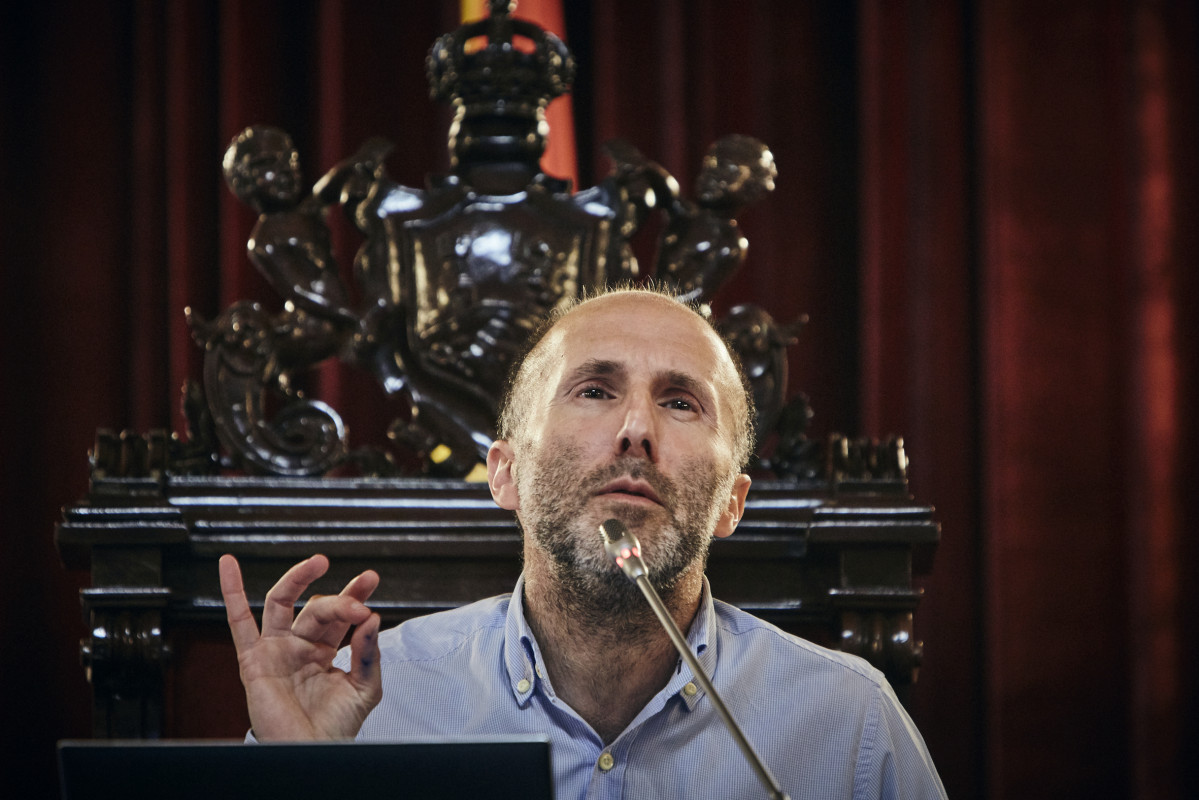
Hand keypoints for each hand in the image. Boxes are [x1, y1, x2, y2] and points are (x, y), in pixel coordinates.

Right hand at [218, 554, 382, 740]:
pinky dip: (231, 592)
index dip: (354, 594)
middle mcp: (299, 645)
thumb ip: (370, 653)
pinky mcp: (253, 660)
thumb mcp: (365, 687)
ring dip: (298, 578)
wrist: (312, 753)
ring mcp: (275, 650)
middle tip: (360, 600)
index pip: (339, 613)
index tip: (370, 579)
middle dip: (340, 599)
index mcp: (325, 650)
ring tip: (319, 562)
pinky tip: (228, 565)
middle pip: (317, 607)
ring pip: (281, 603)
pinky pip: (237, 623)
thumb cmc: (336, 727)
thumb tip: (372, 619)